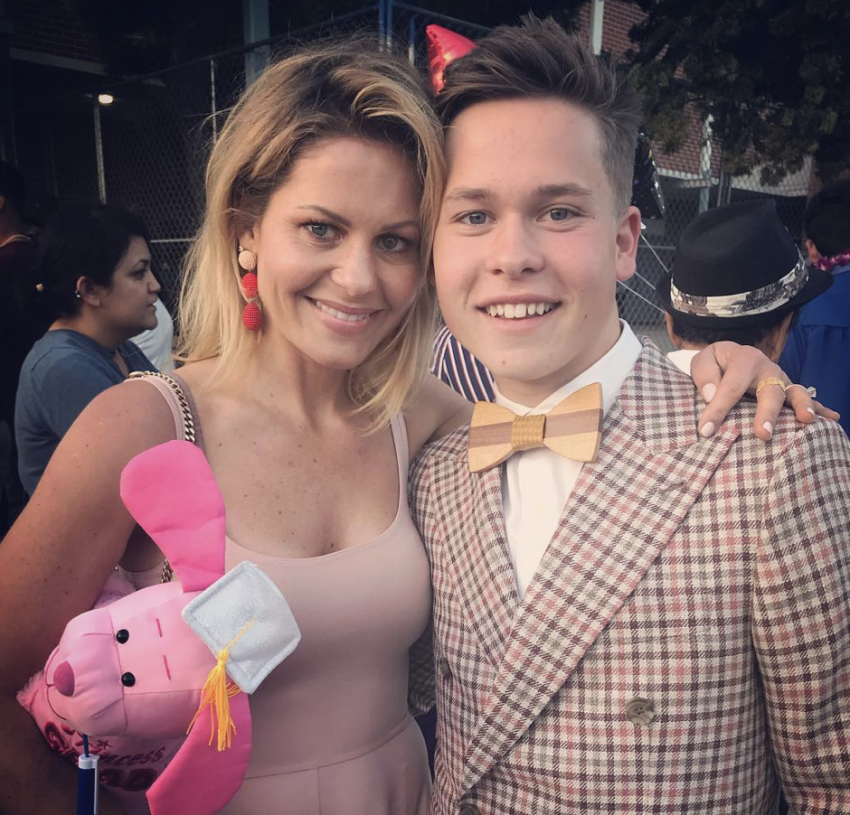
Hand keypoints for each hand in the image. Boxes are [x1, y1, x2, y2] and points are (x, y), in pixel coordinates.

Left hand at [689, 342, 839, 439]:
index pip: (730, 387)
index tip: (706, 430)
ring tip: (806, 421)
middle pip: (769, 391)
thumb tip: (711, 394)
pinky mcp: (788, 391)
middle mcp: (767, 369)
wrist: (730, 356)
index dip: (717, 409)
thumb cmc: (715, 364)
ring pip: (794, 393)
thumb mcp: (702, 361)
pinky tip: (832, 419)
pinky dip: (820, 409)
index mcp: (744, 359)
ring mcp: (781, 380)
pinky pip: (806, 399)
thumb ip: (705, 375)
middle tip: (763, 434)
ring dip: (802, 407)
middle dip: (767, 413)